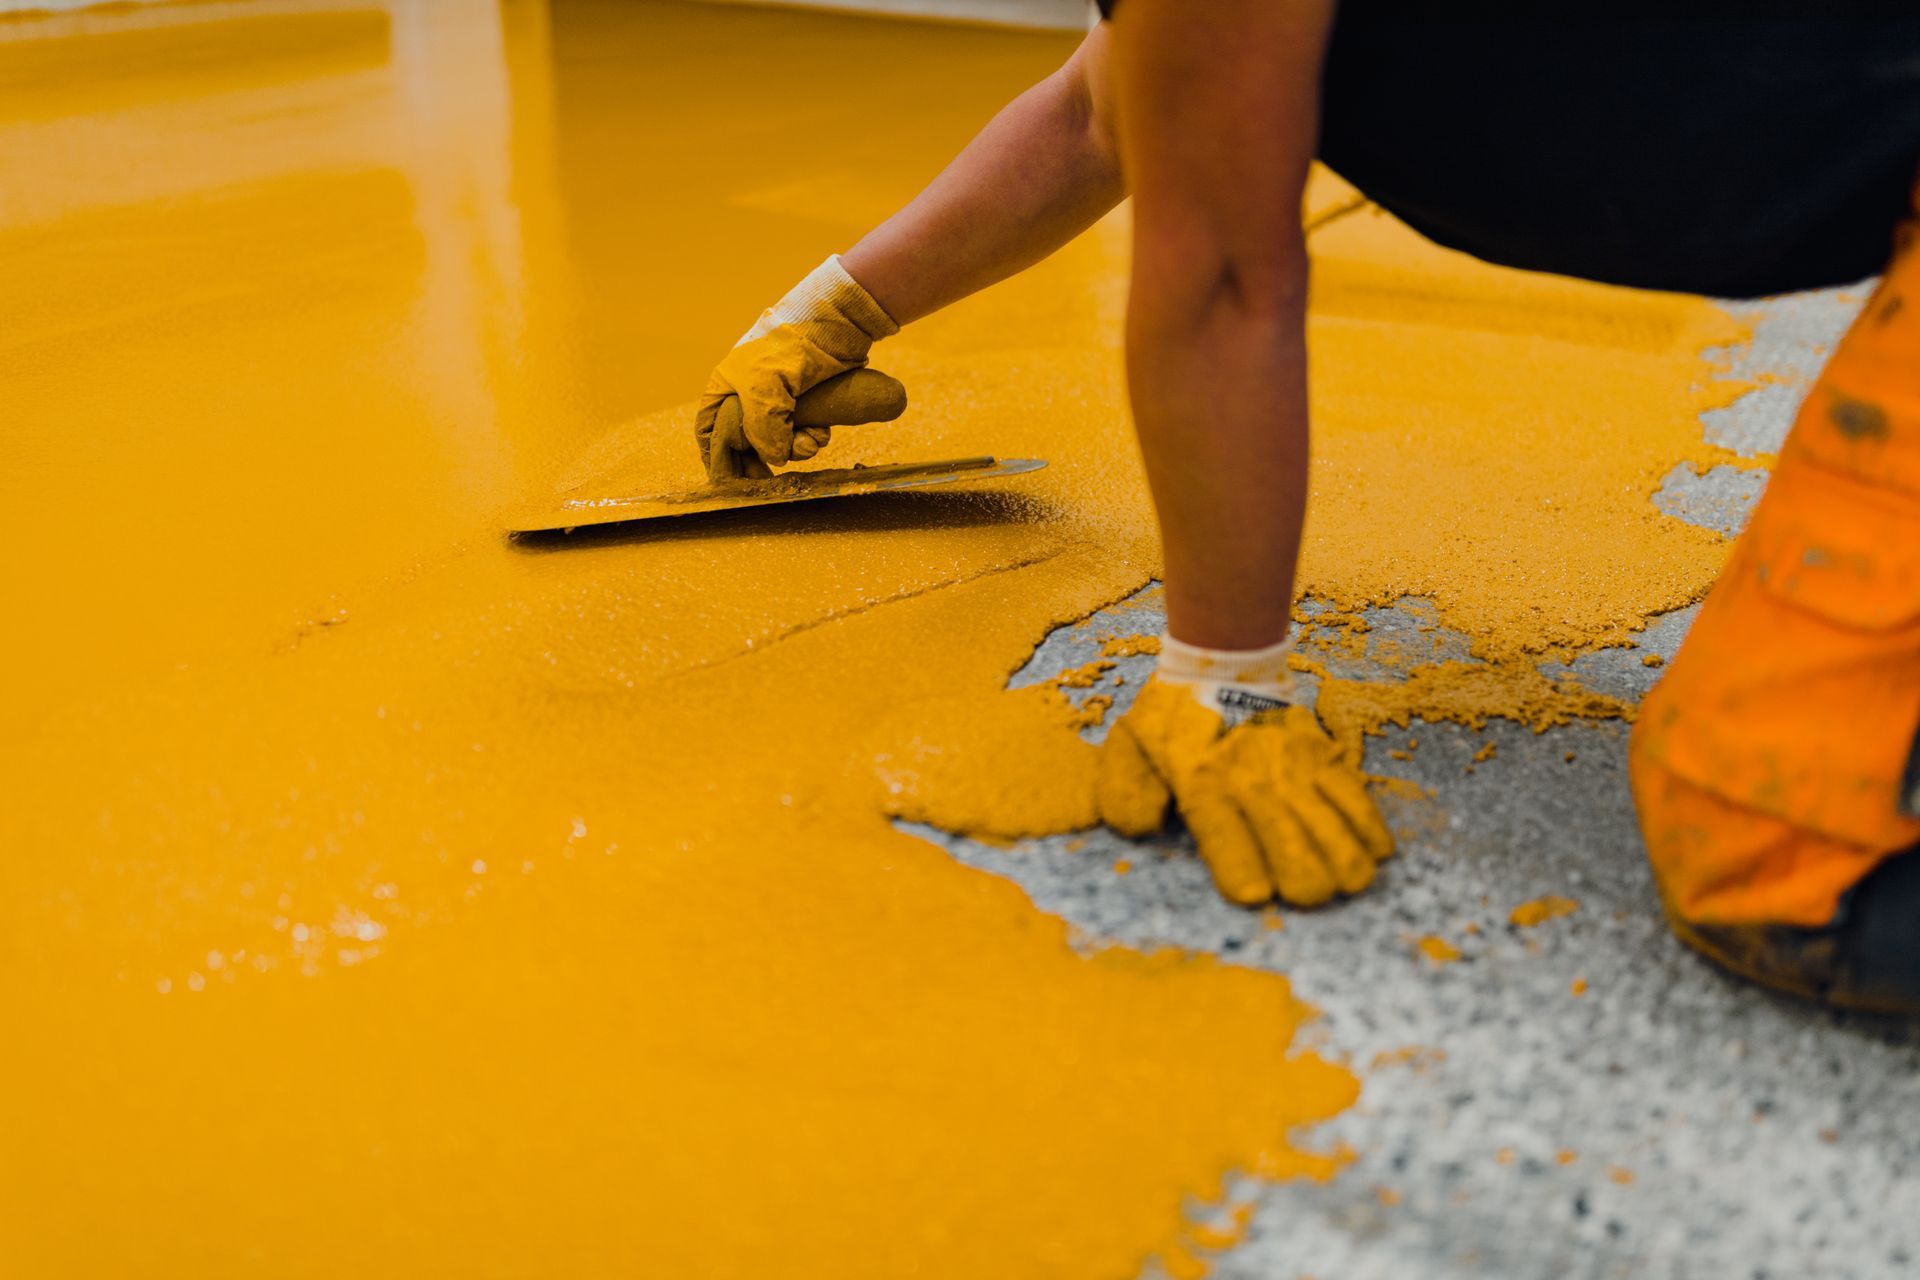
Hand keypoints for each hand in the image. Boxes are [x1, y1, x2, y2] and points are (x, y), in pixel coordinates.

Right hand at [695, 256, 900, 481]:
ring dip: (796, 449)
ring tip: (811, 440)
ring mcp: (780, 400)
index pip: (710, 431)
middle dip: (765, 459)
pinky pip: (804, 434)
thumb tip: (774, 459)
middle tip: (773, 478)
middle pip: (748, 443)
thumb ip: (761, 428)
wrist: (837, 323)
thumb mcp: (765, 388)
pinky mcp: (808, 403)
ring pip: (779, 442)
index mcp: (726, 387)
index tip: (733, 481)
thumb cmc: (789, 348)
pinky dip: (812, 439)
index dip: (718, 458)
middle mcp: (749, 396)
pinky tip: (822, 432)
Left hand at [1095, 639, 1391, 906]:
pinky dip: (1370, 834)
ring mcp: (1295, 769)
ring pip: (1338, 839)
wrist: (1223, 660)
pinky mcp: (1325, 757)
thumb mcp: (1128, 747)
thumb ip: (1124, 794)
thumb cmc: (1171, 717)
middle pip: (1298, 860)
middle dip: (1305, 887)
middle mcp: (1253, 782)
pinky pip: (1360, 803)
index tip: (1255, 893)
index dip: (1248, 882)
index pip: (1232, 849)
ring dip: (1344, 869)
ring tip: (1341, 880)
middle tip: (1299, 888)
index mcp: (1202, 784)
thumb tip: (1144, 828)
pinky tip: (1372, 852)